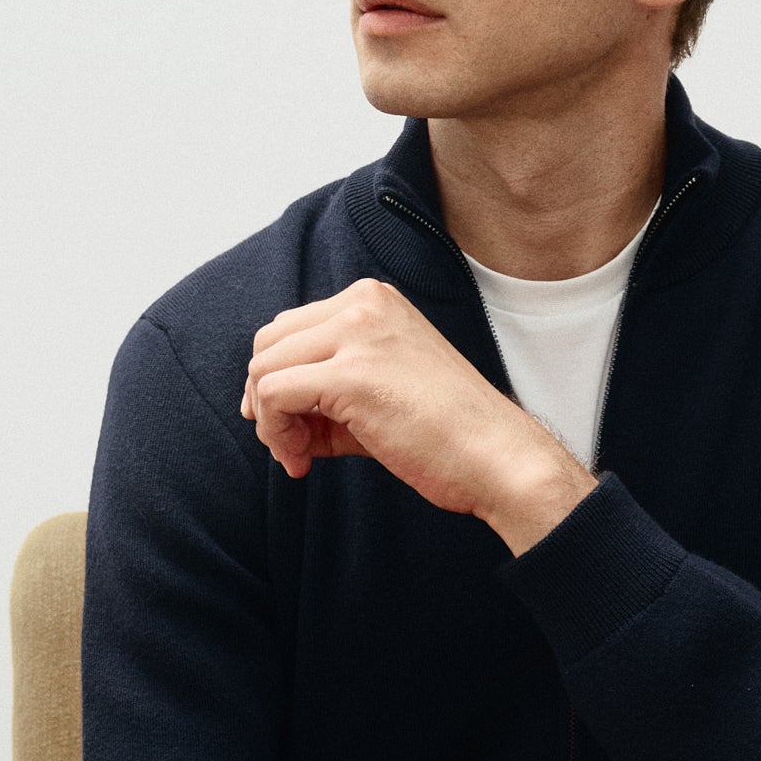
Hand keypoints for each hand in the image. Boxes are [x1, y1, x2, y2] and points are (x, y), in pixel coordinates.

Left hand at [240, 277, 596, 553]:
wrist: (496, 457)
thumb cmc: (449, 433)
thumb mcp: (379, 390)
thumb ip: (326, 388)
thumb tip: (268, 411)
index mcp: (374, 300)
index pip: (291, 328)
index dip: (278, 381)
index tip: (296, 425)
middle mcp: (364, 303)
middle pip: (269, 343)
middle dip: (265, 399)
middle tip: (292, 444)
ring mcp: (357, 334)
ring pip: (263, 369)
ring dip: (270, 422)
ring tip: (299, 456)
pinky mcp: (350, 374)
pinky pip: (272, 395)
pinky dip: (276, 433)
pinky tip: (303, 460)